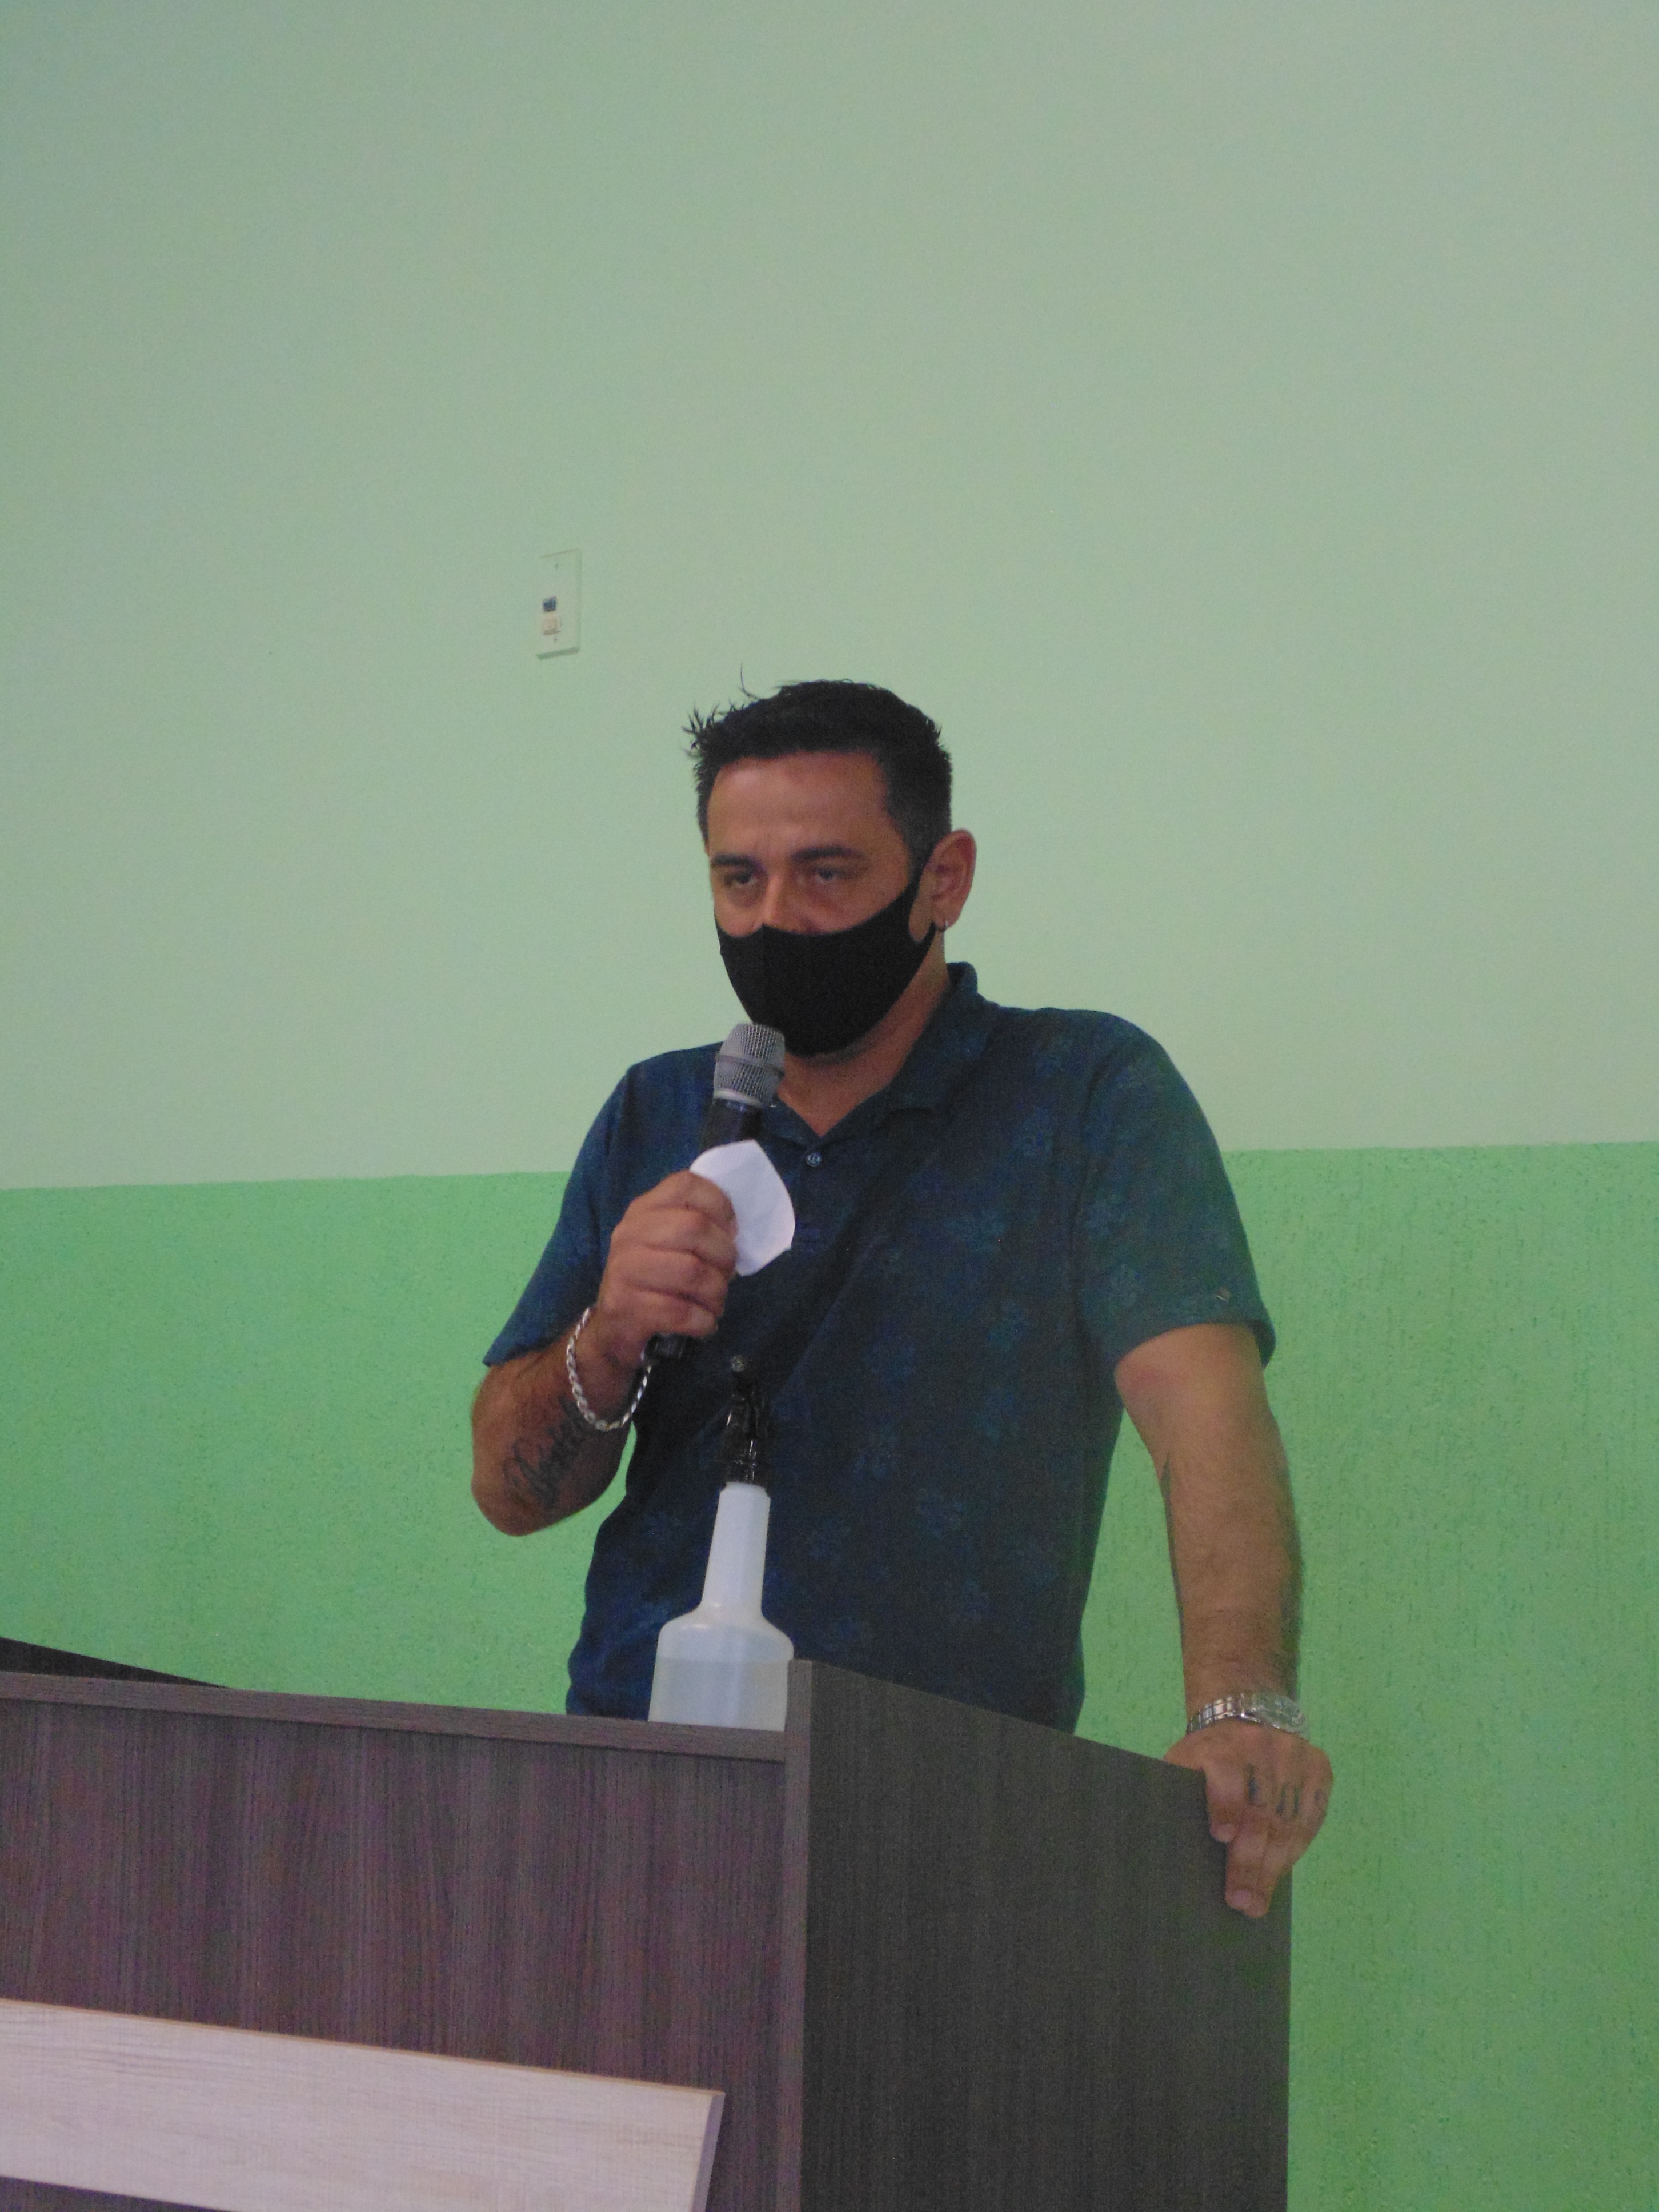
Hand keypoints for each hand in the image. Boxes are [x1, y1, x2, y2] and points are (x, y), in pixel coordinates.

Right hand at [580, 1172, 738, 1394]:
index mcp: (643, 1210)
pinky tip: (703, 1323)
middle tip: (726, 1275)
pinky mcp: (625, 1306)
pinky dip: (703, 1321)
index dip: (720, 1205)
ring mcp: (623, 1269)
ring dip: (716, 1293)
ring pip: (692, 1271)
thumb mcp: (667, 1244)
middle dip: (724, 1256)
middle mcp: (629, 1233)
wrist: (612, 1329)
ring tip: (715, 1303)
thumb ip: (695, 1226)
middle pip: (694, 1227)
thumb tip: (734, 1232)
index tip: (730, 1232)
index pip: (686, 1184)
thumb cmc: (654, 1282)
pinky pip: (681, 1311)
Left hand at [1164, 1720, 1331, 1917]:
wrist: (1247, 1714)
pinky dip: (1295, 1849)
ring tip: (1258, 1901)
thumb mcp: (1185, 1761)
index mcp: (1222, 1745)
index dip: (1225, 1804)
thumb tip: (1161, 1843)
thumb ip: (1179, 1793)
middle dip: (1250, 1862)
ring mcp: (1295, 1757)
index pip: (1227, 1774)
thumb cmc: (1207, 1756)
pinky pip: (1311, 1819)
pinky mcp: (1318, 1769)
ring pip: (1289, 1821)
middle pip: (1260, 1811)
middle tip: (1241, 1901)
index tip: (1222, 1836)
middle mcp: (1262, 1747)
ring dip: (1273, 1866)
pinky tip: (1279, 1872)